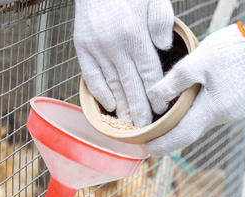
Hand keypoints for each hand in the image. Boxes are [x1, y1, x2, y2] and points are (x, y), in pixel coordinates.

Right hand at [74, 0, 174, 126]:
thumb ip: (161, 22)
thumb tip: (163, 49)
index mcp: (134, 33)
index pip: (148, 72)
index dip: (155, 93)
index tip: (163, 110)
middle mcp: (114, 44)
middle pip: (130, 83)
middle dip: (140, 108)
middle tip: (147, 127)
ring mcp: (96, 47)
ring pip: (111, 83)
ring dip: (121, 105)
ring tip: (130, 124)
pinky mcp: (81, 46)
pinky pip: (90, 76)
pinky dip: (100, 93)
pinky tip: (110, 106)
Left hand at [141, 24, 244, 156]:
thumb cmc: (236, 51)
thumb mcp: (199, 60)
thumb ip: (175, 80)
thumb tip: (154, 96)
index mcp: (213, 109)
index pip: (182, 136)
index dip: (162, 144)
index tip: (146, 148)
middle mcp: (224, 117)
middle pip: (190, 131)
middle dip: (169, 135)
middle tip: (148, 134)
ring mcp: (233, 112)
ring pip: (201, 122)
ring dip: (183, 123)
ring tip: (162, 119)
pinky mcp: (238, 104)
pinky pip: (211, 113)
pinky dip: (196, 113)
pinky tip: (186, 104)